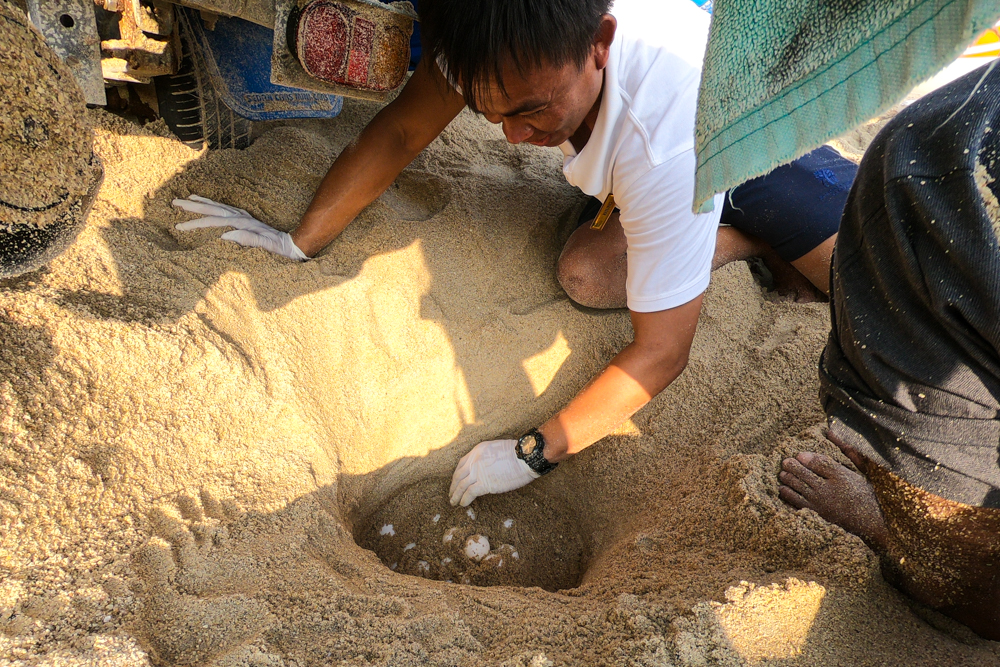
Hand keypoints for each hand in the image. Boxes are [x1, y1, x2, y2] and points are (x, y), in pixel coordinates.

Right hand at [172, 195, 307, 260]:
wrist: (295, 245)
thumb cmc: (281, 250)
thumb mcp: (266, 247)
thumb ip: (248, 240)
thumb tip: (225, 235)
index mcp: (243, 224)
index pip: (214, 221)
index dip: (196, 223)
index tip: (180, 226)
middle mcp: (242, 217)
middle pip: (213, 209)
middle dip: (193, 206)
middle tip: (175, 202)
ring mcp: (244, 217)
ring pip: (218, 207)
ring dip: (202, 202)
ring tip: (187, 199)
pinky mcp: (247, 220)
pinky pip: (226, 210)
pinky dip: (215, 206)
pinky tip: (209, 205)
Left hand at [449, 439, 538, 506]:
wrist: (524, 458)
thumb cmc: (516, 454)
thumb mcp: (496, 449)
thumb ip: (486, 457)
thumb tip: (484, 469)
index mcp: (477, 451)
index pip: (461, 464)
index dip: (457, 474)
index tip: (456, 481)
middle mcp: (474, 460)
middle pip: (458, 475)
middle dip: (453, 486)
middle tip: (451, 494)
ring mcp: (478, 472)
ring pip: (461, 485)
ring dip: (456, 495)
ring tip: (454, 502)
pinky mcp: (484, 483)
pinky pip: (469, 493)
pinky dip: (464, 499)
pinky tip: (463, 504)